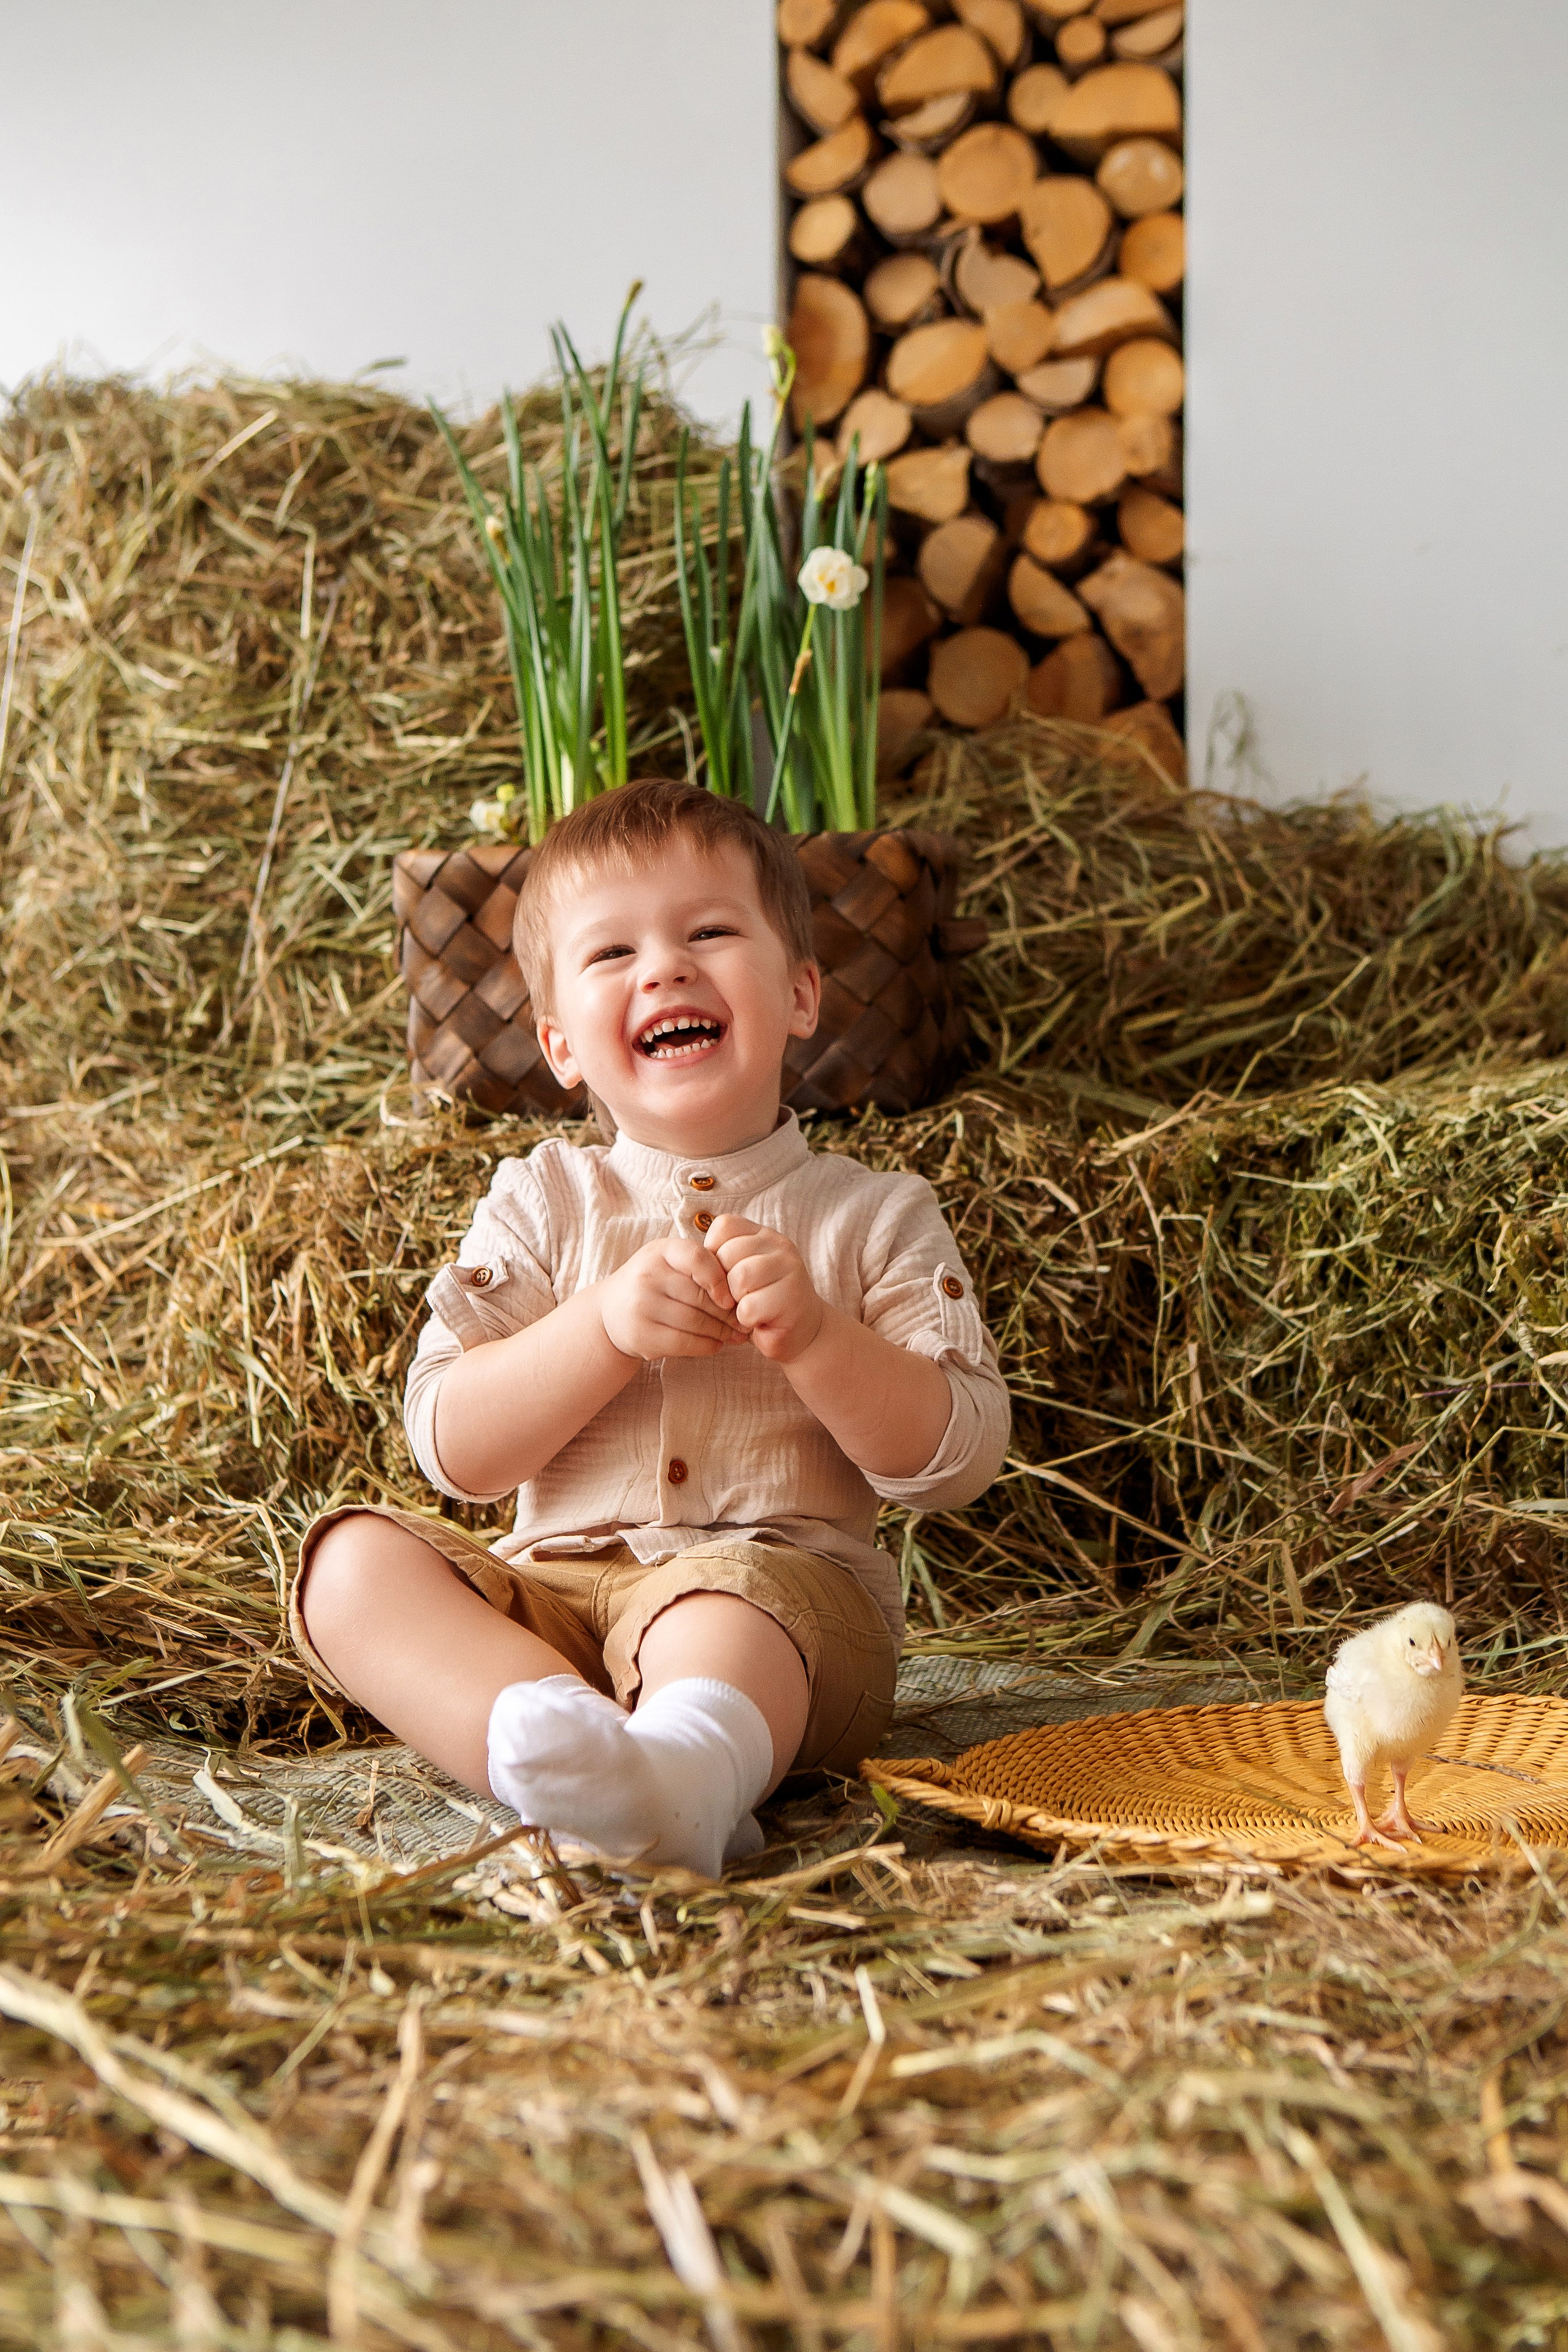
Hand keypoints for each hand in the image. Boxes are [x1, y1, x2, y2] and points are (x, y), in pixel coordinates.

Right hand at [598, 1237, 744, 1361]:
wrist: (610, 1313)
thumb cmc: (654, 1284)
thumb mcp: (669, 1263)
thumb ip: (701, 1266)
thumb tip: (745, 1291)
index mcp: (660, 1251)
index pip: (697, 1258)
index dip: (720, 1279)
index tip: (732, 1298)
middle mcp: (647, 1276)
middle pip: (700, 1296)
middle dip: (729, 1314)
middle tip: (745, 1323)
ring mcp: (641, 1306)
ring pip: (695, 1322)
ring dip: (721, 1332)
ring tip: (735, 1336)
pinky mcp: (641, 1335)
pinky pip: (684, 1343)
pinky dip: (706, 1346)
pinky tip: (716, 1345)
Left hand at [705, 1215, 825, 1363]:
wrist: (801, 1330)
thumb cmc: (760, 1300)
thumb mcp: (740, 1270)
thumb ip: (722, 1258)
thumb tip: (696, 1262)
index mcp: (764, 1234)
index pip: (724, 1226)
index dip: (714, 1253)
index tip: (725, 1274)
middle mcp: (780, 1246)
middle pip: (728, 1255)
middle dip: (723, 1282)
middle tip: (738, 1297)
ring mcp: (790, 1270)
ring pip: (739, 1279)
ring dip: (735, 1302)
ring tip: (749, 1307)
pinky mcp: (791, 1298)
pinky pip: (749, 1308)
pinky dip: (746, 1320)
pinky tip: (760, 1320)